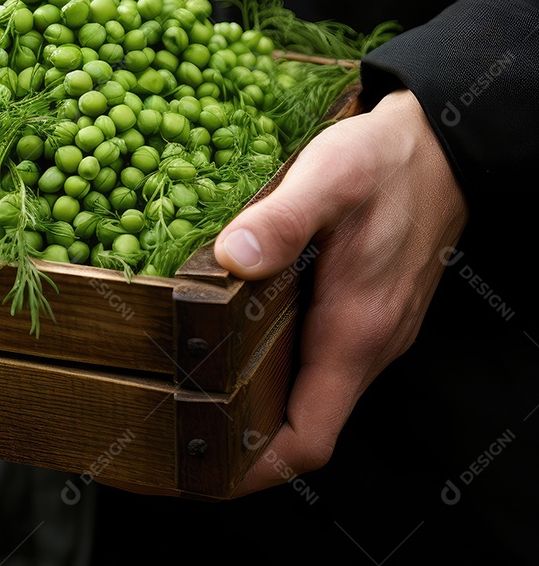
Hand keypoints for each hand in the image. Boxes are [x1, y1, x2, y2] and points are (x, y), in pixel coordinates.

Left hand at [215, 89, 466, 495]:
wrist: (441, 147)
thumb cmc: (386, 163)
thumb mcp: (329, 178)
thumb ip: (282, 220)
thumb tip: (233, 255)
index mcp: (354, 330)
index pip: (310, 438)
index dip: (257, 468)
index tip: (205, 471)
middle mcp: (366, 344)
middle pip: (303, 424)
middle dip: (244, 441)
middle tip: (178, 428)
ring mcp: (370, 331)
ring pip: (311, 393)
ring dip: (259, 404)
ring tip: (196, 390)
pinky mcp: (365, 312)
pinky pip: (319, 362)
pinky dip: (278, 368)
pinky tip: (239, 340)